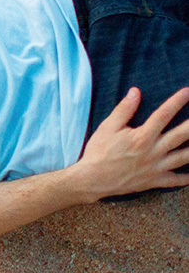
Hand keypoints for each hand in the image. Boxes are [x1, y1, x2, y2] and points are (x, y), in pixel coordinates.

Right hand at [73, 87, 188, 199]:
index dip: (177, 102)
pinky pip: (177, 180)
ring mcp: (156, 167)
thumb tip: (136, 91)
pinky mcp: (155, 181)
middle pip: (182, 135)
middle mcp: (153, 151)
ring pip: (185, 157)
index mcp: (142, 136)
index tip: (188, 92)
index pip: (163, 115)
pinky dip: (187, 177)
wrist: (93, 180)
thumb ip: (124, 109)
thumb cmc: (99, 152)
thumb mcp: (107, 127)